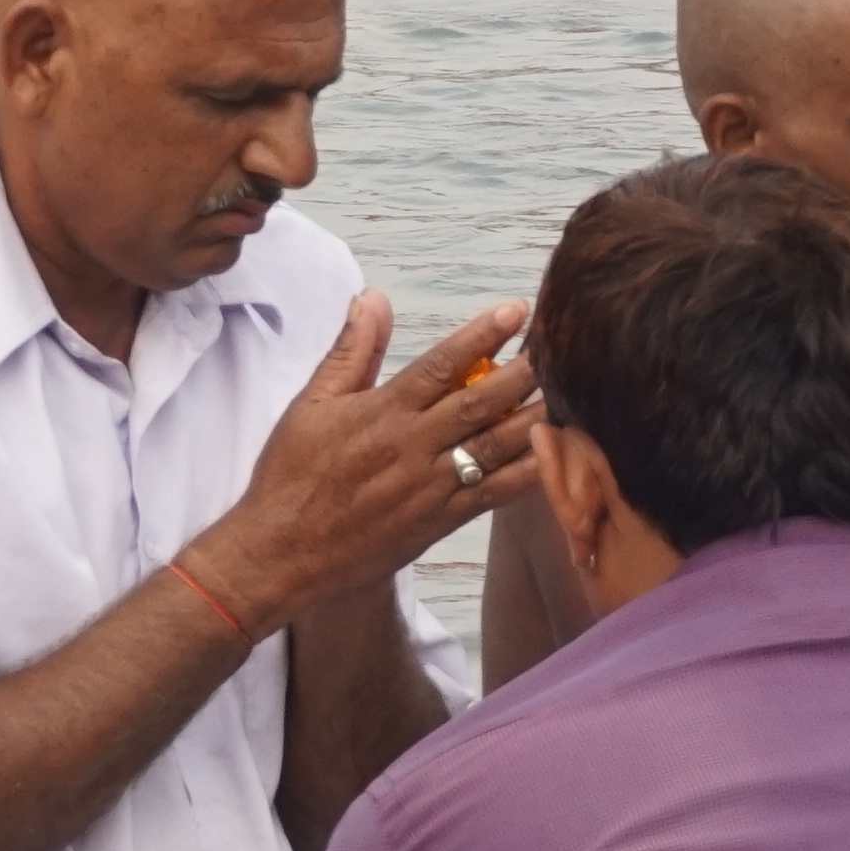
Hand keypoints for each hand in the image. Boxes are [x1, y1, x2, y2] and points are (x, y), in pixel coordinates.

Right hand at [197, 294, 539, 621]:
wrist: (281, 552)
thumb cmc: (291, 475)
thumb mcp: (311, 404)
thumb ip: (351, 351)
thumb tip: (372, 298)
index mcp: (381, 413)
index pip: (441, 364)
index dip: (482, 336)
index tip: (515, 310)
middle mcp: (411, 448)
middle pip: (479, 404)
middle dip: (522, 373)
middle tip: (557, 347)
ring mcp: (429, 487)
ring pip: (494, 447)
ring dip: (534, 419)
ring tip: (568, 391)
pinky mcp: (438, 522)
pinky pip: (492, 495)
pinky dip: (526, 474)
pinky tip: (554, 454)